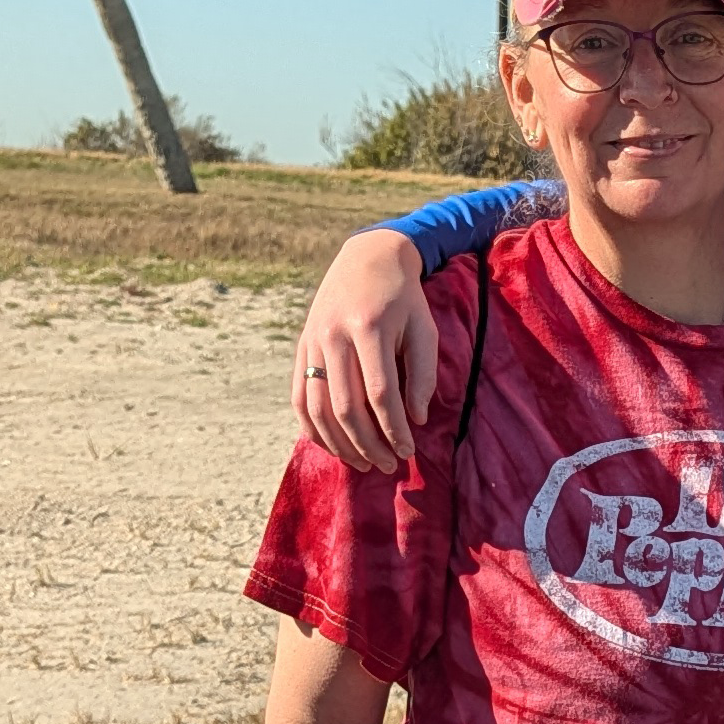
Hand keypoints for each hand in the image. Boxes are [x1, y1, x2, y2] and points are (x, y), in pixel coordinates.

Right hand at [293, 229, 437, 473]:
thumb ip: (423, 374)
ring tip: (364, 464)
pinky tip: (332, 447)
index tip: (409, 451)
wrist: (368, 257)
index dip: (394, 429)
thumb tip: (416, 420)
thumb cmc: (404, 299)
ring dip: (340, 444)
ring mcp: (312, 342)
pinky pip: (299, 396)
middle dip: (369, 445)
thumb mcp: (425, 329)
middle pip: (346, 407)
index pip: (380, 394)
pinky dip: (312, 428)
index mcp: (368, 328)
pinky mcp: (301, 347)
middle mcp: (333, 336)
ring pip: (318, 407)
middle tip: (389, 467)